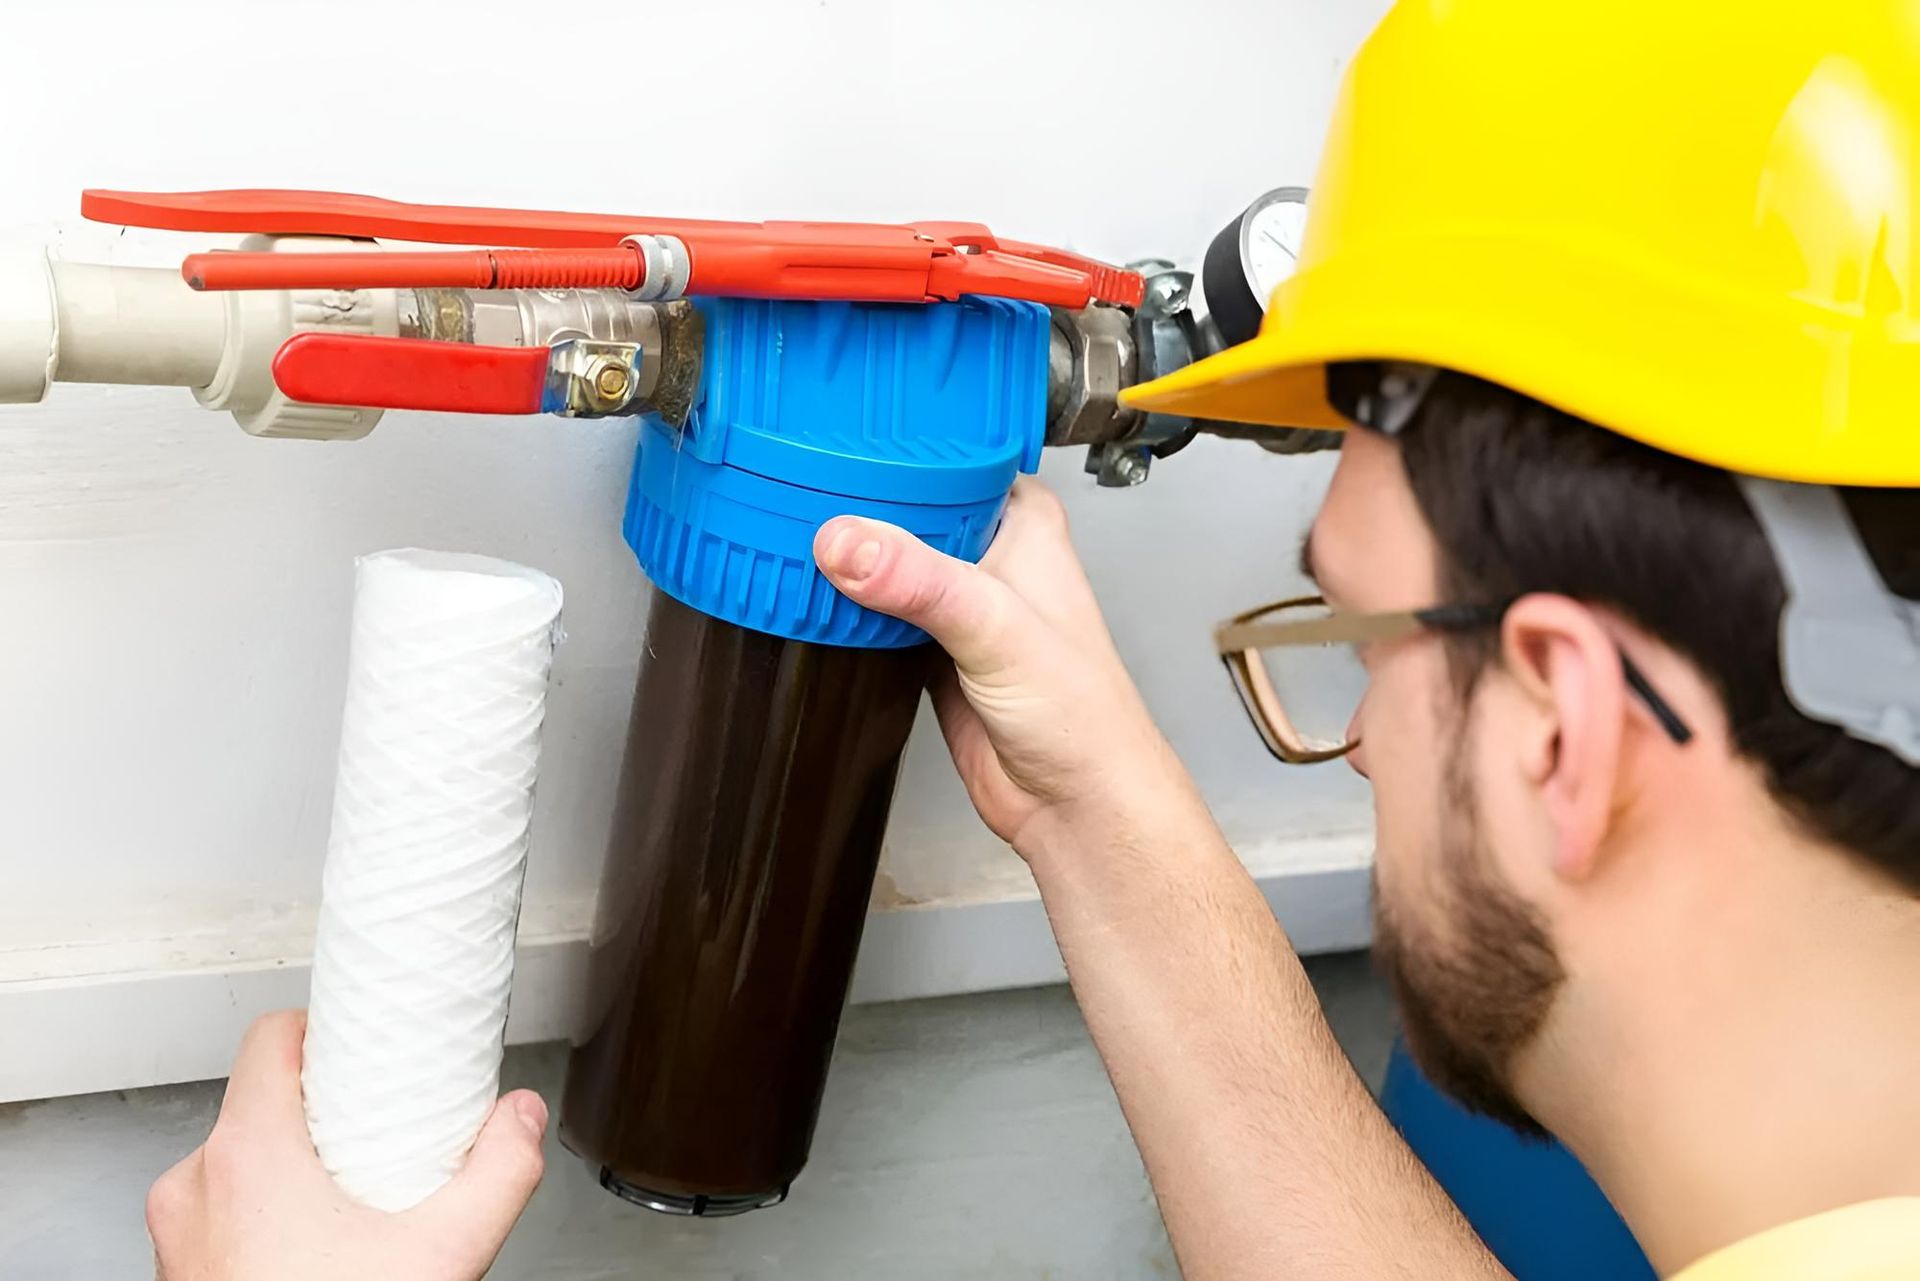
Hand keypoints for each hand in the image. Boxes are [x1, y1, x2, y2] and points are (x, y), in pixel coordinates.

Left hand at [147, 1011, 545, 1280]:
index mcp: (246, 1156)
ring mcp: (179, 1235)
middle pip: (262, 1100)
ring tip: (352, 1196)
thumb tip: (520, 1119)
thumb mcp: (445, 1253)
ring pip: (238, 1161)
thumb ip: (499, 1172)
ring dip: (293, 1165)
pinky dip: (266, 1215)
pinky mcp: (180, 1273)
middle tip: (376, 1131)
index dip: (325, 1029)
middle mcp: (196, 1187)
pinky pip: (222, 1213)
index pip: (271, 1038)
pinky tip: (320, 1246)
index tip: (364, 1046)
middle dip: (324, 1110)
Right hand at [814, 477, 1185, 853]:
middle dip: (854, 507)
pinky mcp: (928, 651)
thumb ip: (920, 581)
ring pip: (885, 565)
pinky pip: (873, 617)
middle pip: (904, 508)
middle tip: (786, 489)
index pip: (947, 456)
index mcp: (1022, 521)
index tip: (825, 439)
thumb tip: (846, 543)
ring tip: (781, 534)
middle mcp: (989, 554)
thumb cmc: (1079, 713)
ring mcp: (956, 604)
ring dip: (844, 562)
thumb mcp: (995, 627)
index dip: (891, 448)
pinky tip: (809, 599)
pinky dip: (844, 612)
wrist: (1072, 802)